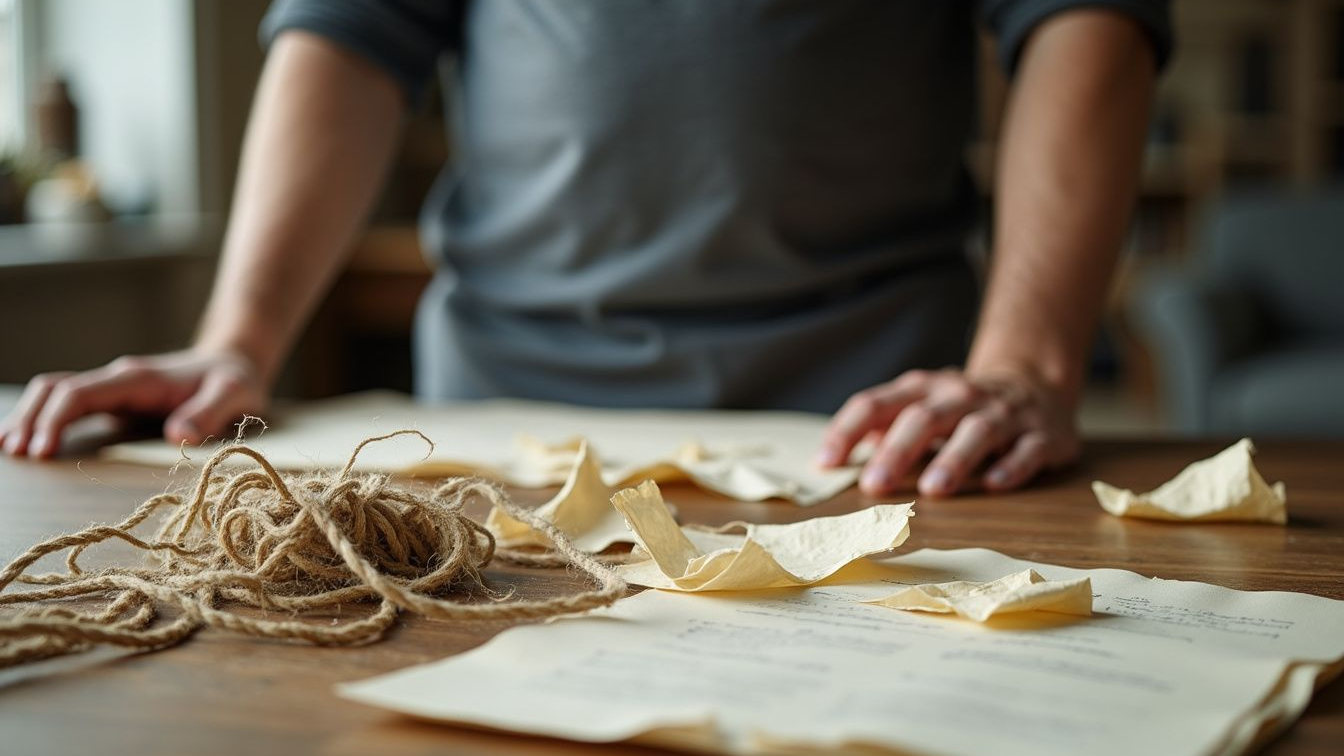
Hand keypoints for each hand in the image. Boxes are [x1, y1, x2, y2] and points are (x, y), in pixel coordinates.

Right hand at [0, 349, 266, 458]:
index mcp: (138, 379)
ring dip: (30, 417)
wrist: (235, 361)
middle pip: (56, 390)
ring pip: (55, 393)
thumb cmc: (235, 380)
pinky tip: (28, 441)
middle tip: (16, 455)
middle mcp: (118, 379)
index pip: (80, 393)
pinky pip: (68, 404)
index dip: (55, 420)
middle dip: (30, 419)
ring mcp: (113, 389)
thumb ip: (209, 413)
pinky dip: (43, 418)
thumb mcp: (235, 396)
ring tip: (10, 450)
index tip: (43, 452)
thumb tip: (178, 437)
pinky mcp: (114, 401)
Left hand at [817, 368, 1079, 496]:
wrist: (1034, 384)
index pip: (877, 404)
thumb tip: (830, 458)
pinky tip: (994, 485)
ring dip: (953, 459)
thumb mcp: (918, 406)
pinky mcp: (1041, 435)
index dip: (848, 431)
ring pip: (978, 431)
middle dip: (897, 450)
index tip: (826, 463)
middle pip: (924, 417)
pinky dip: (1011, 466)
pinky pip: (1027, 449)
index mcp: (923, 389)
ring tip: (932, 488)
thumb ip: (879, 427)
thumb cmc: (960, 407)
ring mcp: (1003, 414)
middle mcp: (960, 396)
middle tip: (874, 485)